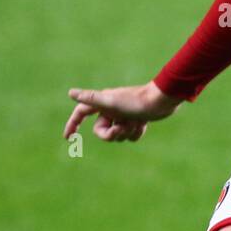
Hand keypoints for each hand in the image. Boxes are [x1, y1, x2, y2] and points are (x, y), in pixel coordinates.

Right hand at [64, 80, 178, 142]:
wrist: (162, 101)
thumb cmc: (135, 101)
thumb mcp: (111, 102)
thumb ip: (90, 98)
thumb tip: (70, 93)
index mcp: (102, 102)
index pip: (81, 113)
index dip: (73, 124)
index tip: (68, 138)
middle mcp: (111, 108)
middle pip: (101, 131)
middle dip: (111, 134)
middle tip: (120, 129)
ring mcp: (123, 115)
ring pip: (117, 135)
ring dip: (126, 133)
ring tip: (136, 122)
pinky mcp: (136, 119)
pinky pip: (130, 136)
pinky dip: (136, 133)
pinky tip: (143, 124)